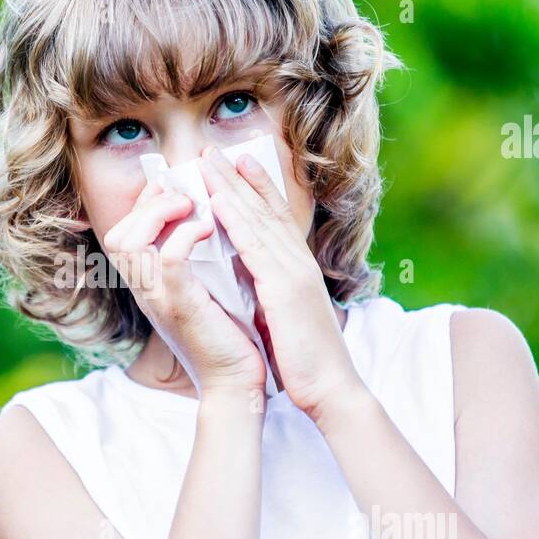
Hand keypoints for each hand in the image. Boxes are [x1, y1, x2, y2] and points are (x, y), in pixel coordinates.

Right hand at [102, 180, 265, 394]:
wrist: (236, 382)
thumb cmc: (229, 335)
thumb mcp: (205, 290)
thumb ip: (195, 261)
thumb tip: (206, 220)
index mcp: (147, 286)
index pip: (123, 232)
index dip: (145, 202)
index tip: (177, 187)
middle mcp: (145, 291)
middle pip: (117, 234)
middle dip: (149, 203)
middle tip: (186, 195)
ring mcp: (157, 299)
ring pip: (132, 241)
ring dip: (161, 213)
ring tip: (194, 205)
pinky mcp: (180, 306)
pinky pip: (167, 258)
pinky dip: (186, 234)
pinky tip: (209, 227)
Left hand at [199, 147, 368, 422]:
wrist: (331, 389)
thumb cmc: (308, 361)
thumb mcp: (286, 317)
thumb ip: (272, 293)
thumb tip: (255, 283)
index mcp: (297, 269)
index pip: (276, 218)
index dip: (257, 187)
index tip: (238, 162)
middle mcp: (298, 261)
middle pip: (266, 208)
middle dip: (238, 176)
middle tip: (213, 149)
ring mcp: (293, 271)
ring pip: (259, 219)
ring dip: (231, 187)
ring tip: (207, 162)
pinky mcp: (285, 289)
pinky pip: (255, 247)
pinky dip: (236, 221)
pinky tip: (217, 202)